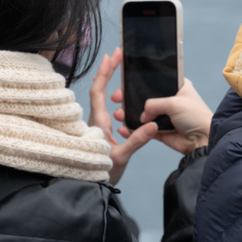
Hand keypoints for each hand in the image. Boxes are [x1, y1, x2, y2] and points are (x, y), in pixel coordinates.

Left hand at [89, 49, 158, 184]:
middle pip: (98, 89)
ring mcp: (96, 125)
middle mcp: (95, 120)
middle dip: (107, 69)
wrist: (91, 188)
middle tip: (118, 54)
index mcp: (98, 122)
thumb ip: (136, 140)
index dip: (104, 72)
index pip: (98, 92)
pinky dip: (110, 94)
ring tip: (118, 67)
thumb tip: (151, 124)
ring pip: (100, 98)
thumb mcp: (122, 157)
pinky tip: (118, 93)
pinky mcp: (99, 130)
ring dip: (108, 80)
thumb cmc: (102, 173)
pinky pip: (104, 107)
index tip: (111, 56)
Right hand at [127, 79, 212, 155]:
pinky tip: (124, 128)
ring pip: (143, 114)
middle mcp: (170, 100)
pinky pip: (144, 129)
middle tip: (117, 100)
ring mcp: (165, 115)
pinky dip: (134, 129)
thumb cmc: (196, 116)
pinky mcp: (161, 130)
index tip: (124, 85)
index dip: (138, 82)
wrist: (203, 140)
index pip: (154, 80)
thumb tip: (141, 114)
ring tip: (119, 115)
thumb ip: (153, 104)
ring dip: (130, 114)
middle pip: (145, 97)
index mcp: (176, 86)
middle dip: (130, 99)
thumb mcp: (174, 103)